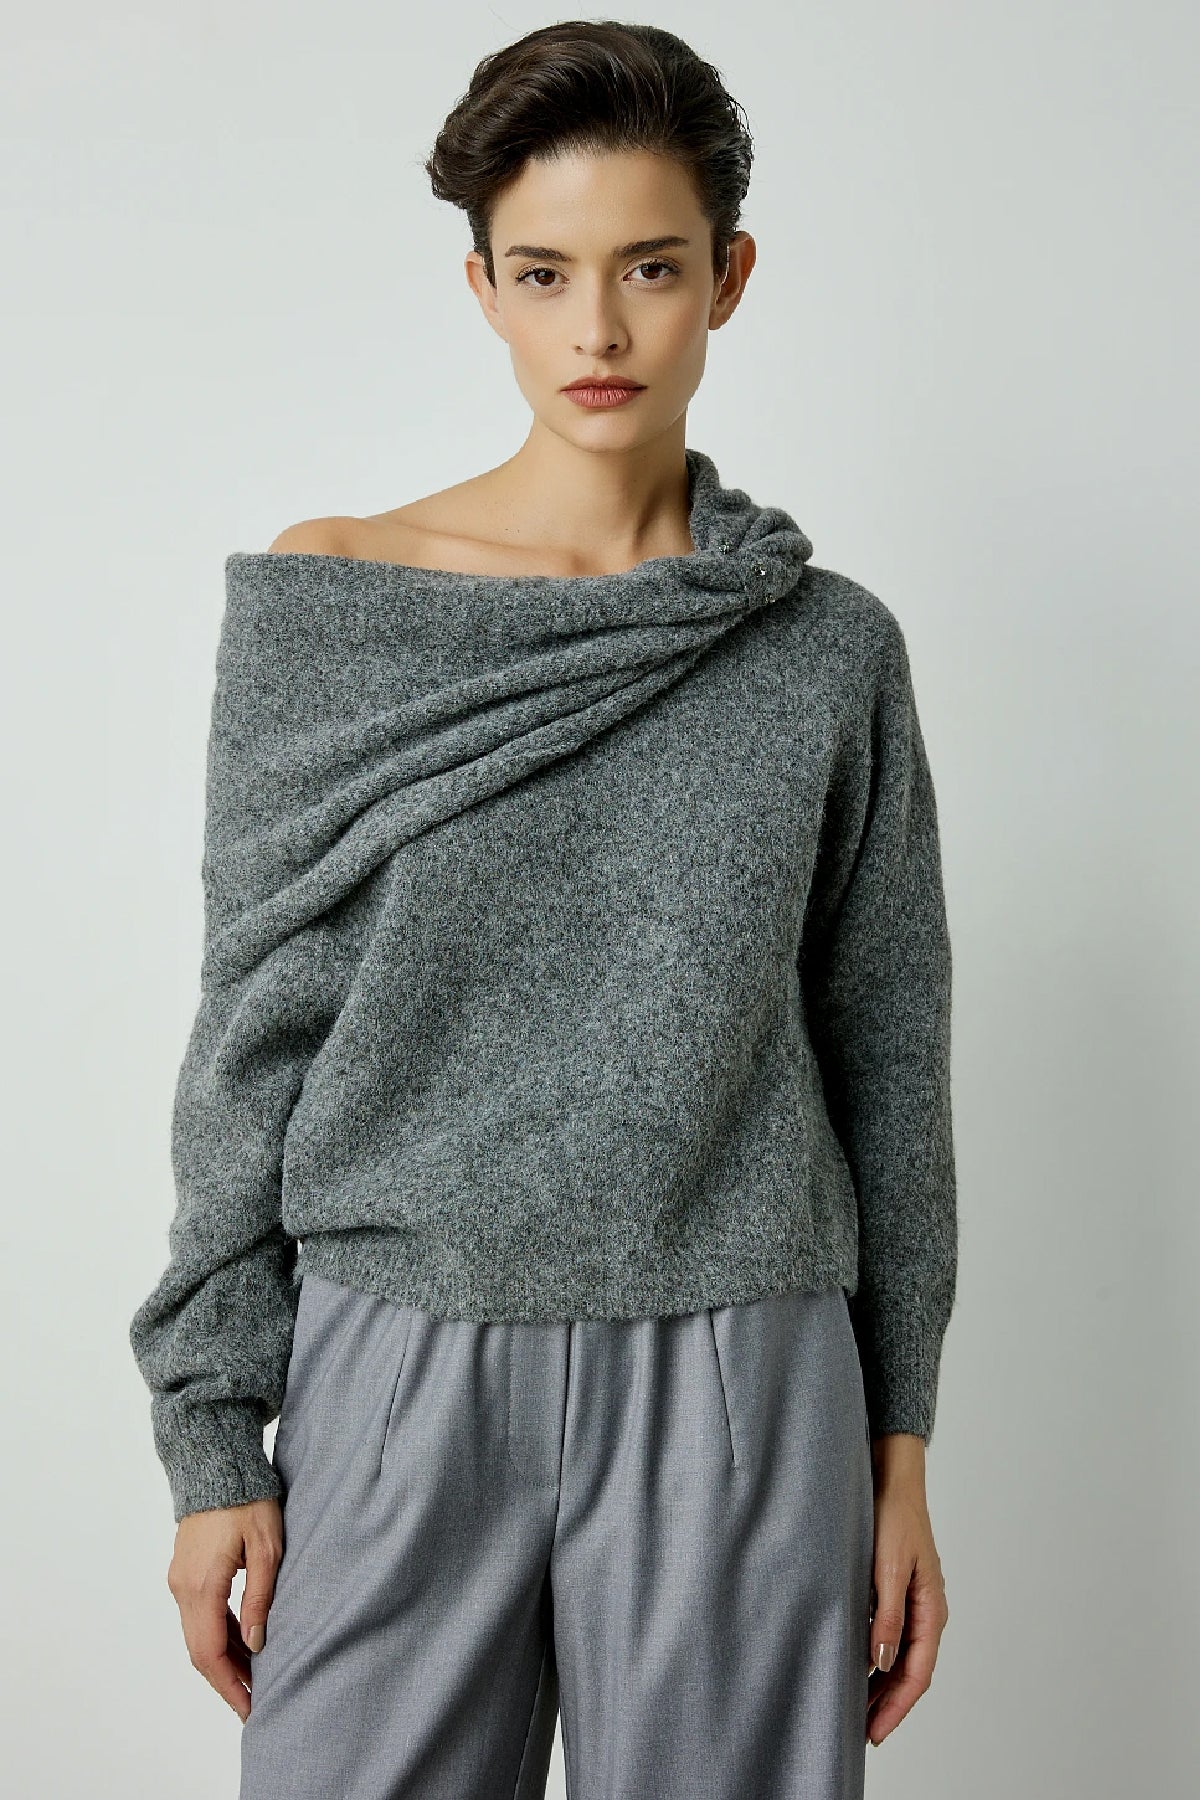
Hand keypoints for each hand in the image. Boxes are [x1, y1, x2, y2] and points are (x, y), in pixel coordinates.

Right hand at [166, 1497, 284, 1721]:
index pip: (210, 1653)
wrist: (217, 1463)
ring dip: (225, 1658)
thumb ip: (260, 1596)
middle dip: (227, 1680)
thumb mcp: (266, 1547)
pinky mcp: (185, 1572)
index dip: (230, 1687)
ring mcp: (180, 1580)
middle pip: (200, 1651)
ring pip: (199, 1635)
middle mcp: (183, 1588)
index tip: (250, 1710)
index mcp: (201, 1586)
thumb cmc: (247, 1500)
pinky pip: (199, 1615)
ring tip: (256, 1676)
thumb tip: (258, 1644)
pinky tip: (244, 1641)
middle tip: (256, 1701)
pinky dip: (220, 1634)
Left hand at [865, 1433, 949, 1747]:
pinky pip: (891, 1637)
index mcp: (932, 1609)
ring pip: (900, 1656)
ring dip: (881, 1684)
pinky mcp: (898, 1591)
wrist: (892, 1478)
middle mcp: (927, 1611)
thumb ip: (886, 1616)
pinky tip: (857, 1665)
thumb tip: (881, 1664)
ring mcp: (914, 1602)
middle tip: (861, 1732)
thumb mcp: (886, 1567)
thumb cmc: (893, 1517)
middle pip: (910, 1671)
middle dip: (889, 1704)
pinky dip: (876, 1658)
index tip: (875, 1732)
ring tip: (855, 1708)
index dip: (896, 1706)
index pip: (918, 1673)